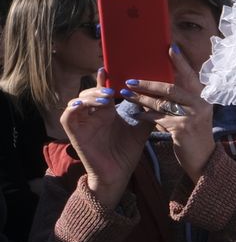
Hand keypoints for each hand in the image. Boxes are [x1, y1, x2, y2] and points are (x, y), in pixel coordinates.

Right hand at [61, 69, 151, 207]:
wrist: (118, 173)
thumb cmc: (127, 151)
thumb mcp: (141, 127)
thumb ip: (148, 111)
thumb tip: (162, 95)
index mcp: (107, 110)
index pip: (104, 89)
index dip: (105, 79)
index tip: (110, 68)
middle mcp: (93, 114)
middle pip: (90, 92)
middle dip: (99, 87)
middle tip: (113, 87)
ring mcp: (82, 122)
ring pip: (78, 100)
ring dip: (90, 96)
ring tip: (105, 97)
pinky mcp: (74, 132)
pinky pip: (67, 116)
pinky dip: (74, 108)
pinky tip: (85, 105)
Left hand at [118, 45, 214, 180]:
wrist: (204, 161)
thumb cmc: (194, 136)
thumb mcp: (191, 115)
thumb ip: (178, 102)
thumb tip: (154, 87)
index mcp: (204, 98)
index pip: (191, 75)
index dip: (181, 62)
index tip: (170, 47)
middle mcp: (201, 104)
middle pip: (171, 88)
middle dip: (148, 83)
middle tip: (130, 80)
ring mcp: (193, 116)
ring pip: (161, 103)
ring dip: (141, 98)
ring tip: (126, 94)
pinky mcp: (183, 129)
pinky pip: (158, 119)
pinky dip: (146, 116)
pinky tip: (136, 114)